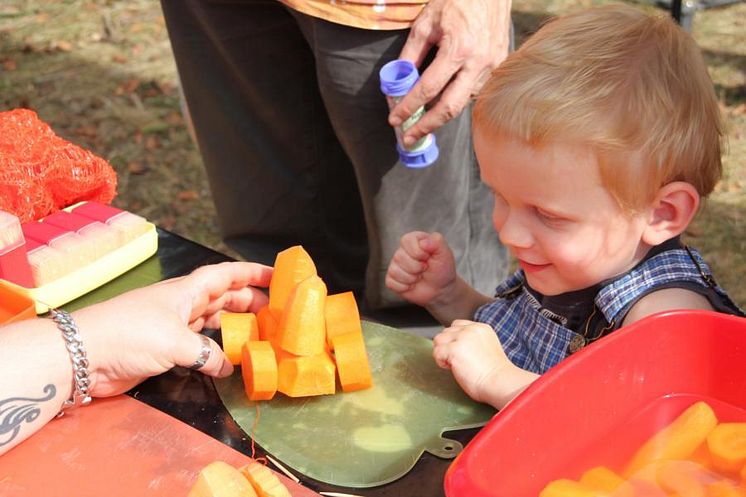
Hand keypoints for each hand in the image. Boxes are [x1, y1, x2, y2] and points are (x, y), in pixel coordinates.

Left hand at [74, 261, 271, 396]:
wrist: (85, 355)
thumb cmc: (132, 335)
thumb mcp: (175, 342)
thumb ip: (208, 354)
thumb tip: (228, 367)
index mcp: (186, 291)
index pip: (225, 275)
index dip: (251, 273)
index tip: (277, 276)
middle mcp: (183, 305)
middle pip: (223, 298)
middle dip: (249, 301)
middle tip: (275, 313)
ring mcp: (173, 328)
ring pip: (213, 322)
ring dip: (235, 326)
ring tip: (259, 335)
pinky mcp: (165, 350)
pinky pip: (200, 347)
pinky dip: (216, 351)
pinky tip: (229, 362)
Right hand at [385, 231, 456, 306]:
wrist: (440, 289)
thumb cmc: (442, 270)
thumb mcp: (445, 254)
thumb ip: (437, 242)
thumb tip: (424, 242)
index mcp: (413, 240)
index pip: (406, 240)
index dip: (418, 252)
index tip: (428, 257)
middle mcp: (402, 251)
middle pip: (399, 257)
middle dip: (416, 267)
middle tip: (425, 269)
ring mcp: (395, 265)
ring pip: (395, 271)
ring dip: (411, 278)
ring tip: (419, 277)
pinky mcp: (392, 279)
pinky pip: (391, 283)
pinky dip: (405, 287)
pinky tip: (412, 285)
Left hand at [389, 0, 511, 145]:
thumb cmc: (457, 0)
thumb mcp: (426, 22)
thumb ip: (412, 53)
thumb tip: (399, 78)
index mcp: (458, 49)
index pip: (428, 89)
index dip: (409, 107)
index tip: (395, 118)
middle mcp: (478, 63)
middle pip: (450, 107)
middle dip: (428, 126)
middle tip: (410, 137)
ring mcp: (492, 66)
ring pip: (464, 102)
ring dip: (442, 113)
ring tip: (423, 120)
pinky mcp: (500, 66)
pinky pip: (474, 91)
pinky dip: (456, 98)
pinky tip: (443, 100)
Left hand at [433, 319, 536, 407]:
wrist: (500, 382)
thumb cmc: (494, 374)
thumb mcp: (486, 348)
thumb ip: (472, 342)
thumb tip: (454, 345)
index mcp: (481, 328)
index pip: (457, 325)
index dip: (454, 339)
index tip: (461, 353)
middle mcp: (471, 329)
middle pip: (446, 332)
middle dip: (448, 346)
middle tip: (459, 361)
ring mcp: (461, 338)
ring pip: (438, 340)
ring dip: (442, 352)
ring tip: (455, 364)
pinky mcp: (453, 349)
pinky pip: (436, 352)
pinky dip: (441, 362)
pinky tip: (453, 368)